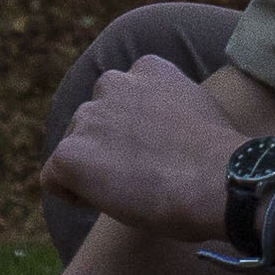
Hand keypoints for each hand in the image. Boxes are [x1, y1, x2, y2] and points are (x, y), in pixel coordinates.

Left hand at [41, 50, 245, 248]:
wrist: (221, 180)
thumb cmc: (221, 159)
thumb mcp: (200, 111)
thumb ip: (169, 108)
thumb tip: (163, 132)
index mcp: (148, 69)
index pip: (121, 96)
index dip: (130, 130)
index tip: (150, 153)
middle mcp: (113, 84)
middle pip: (93, 121)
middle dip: (107, 148)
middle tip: (138, 178)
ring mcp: (89, 117)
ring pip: (74, 148)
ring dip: (92, 170)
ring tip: (127, 193)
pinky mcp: (70, 153)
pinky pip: (53, 177)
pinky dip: (71, 194)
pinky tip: (100, 204)